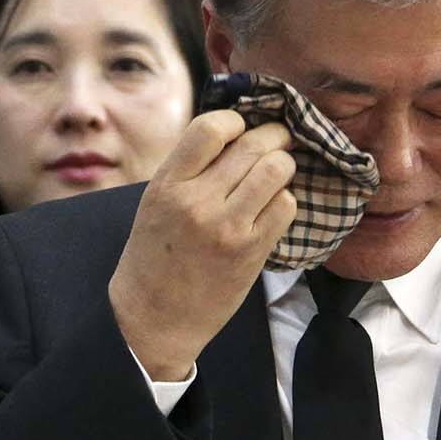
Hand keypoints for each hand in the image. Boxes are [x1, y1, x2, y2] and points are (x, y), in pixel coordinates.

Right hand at [108, 111, 296, 380]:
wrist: (154, 317)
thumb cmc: (155, 256)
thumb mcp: (156, 202)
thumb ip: (191, 170)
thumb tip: (235, 134)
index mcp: (168, 184)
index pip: (211, 128)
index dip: (236, 121)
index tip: (242, 129)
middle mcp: (197, 201)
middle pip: (253, 146)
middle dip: (274, 137)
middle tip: (278, 141)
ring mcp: (227, 227)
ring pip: (277, 171)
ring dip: (283, 167)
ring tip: (277, 174)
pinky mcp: (252, 251)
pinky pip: (286, 206)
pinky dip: (285, 201)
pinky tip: (272, 208)